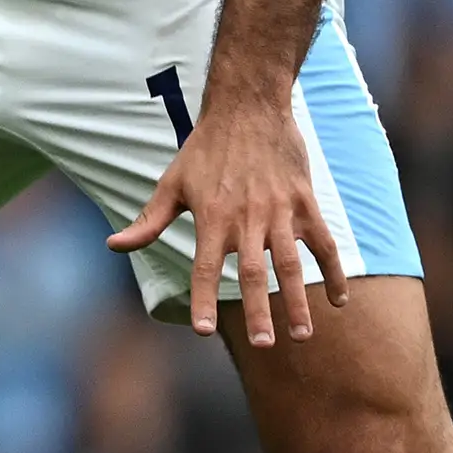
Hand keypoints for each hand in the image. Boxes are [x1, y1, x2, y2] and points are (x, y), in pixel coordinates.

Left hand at [105, 79, 345, 345]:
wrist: (248, 107)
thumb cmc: (204, 149)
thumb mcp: (171, 183)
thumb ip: (148, 221)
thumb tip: (113, 246)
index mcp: (211, 216)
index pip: (204, 267)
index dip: (203, 298)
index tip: (204, 330)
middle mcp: (246, 217)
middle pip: (254, 273)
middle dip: (259, 311)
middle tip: (263, 345)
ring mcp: (280, 211)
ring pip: (292, 264)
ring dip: (299, 301)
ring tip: (302, 335)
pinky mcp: (305, 202)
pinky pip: (324, 244)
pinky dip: (335, 272)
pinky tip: (339, 300)